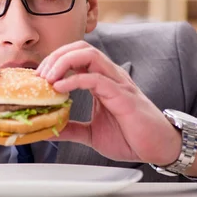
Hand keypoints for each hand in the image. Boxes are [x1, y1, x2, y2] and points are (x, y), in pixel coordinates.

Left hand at [36, 41, 180, 165]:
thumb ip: (71, 127)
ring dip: (63, 62)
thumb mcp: (92, 133)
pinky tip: (60, 88)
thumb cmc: (131, 137)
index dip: (54, 61)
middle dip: (55, 56)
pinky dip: (75, 79)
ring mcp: (117, 83)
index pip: (76, 56)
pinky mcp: (122, 95)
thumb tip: (49, 128)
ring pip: (89, 55)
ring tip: (47, 78)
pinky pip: (96, 78)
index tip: (38, 77)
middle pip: (80, 48)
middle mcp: (110, 75)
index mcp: (102, 80)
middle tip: (39, 75)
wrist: (158, 148)